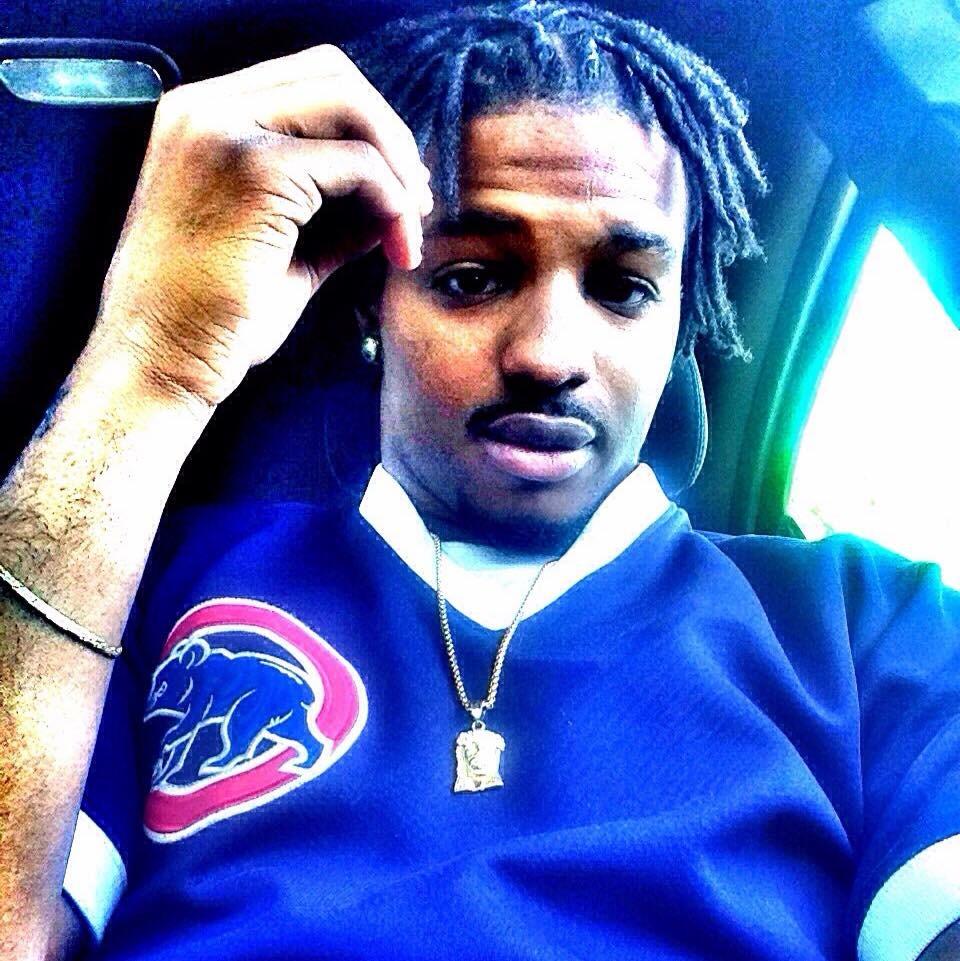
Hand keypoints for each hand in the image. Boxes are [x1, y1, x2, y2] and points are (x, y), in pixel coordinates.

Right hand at [95, 44, 432, 407]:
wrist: (162, 362)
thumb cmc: (215, 320)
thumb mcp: (282, 250)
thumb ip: (332, 212)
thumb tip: (394, 195)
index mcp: (200, 119)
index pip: (307, 80)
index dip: (367, 127)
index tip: (400, 188)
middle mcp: (203, 108)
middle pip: (333, 74)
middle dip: (390, 135)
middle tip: (417, 202)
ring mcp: (223, 131)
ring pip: (349, 105)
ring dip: (398, 167)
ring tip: (412, 229)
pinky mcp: (254, 170)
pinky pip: (357, 163)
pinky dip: (391, 201)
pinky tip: (398, 247)